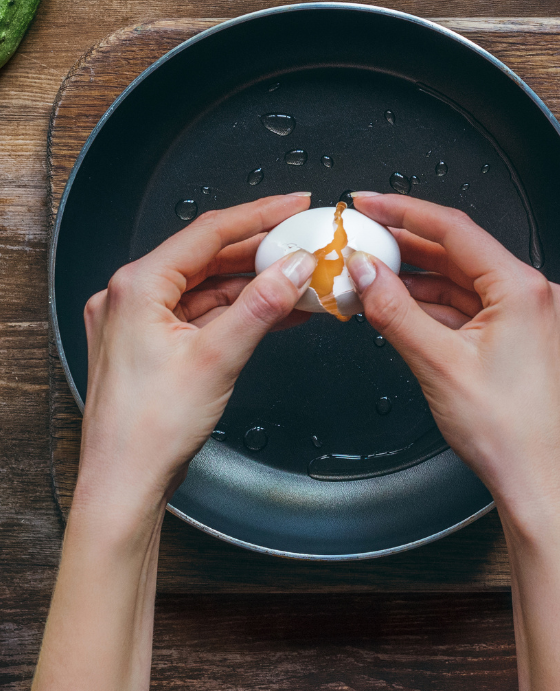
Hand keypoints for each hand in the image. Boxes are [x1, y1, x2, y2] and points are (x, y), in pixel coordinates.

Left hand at [76, 192, 315, 515]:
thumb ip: (262, 304)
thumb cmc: (147, 430)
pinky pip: (204, 312)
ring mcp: (140, 321)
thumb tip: (294, 267)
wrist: (125, 485)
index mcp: (137, 286)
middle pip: (209, 256)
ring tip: (302, 278)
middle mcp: (132, 296)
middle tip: (304, 240)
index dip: (259, 214)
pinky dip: (240, 309)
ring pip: (209, 286)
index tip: (294, 205)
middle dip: (262, 250)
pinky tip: (278, 309)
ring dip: (255, 283)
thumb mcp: (218, 357)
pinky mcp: (152, 344)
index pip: (209, 232)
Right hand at [348, 194, 559, 522]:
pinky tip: (404, 304)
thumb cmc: (509, 436)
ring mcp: (535, 316)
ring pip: (466, 281)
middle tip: (363, 235)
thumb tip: (366, 270)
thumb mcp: (437, 364)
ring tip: (373, 272)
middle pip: (461, 253)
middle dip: (408, 246)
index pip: (455, 230)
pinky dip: (439, 305)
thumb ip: (394, 309)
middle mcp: (538, 295)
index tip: (370, 203)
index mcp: (525, 289)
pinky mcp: (528, 338)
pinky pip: (476, 306)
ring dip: (420, 278)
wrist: (538, 486)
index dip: (404, 212)